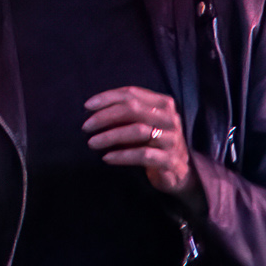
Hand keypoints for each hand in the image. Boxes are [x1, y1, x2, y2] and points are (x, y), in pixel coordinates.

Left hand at [83, 87, 200, 201]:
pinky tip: (107, 158)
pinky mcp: (170, 160)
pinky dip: (122, 155)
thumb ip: (128, 113)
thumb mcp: (145, 123)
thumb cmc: (155, 143)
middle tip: (86, 126)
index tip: (87, 106)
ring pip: (137, 131)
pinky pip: (142, 155)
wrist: (180, 172)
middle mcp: (169, 118)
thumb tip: (94, 109)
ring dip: (111, 136)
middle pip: (133, 109)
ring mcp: (171, 139)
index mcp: (163, 103)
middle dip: (106, 116)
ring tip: (92, 142)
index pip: (132, 93)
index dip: (108, 97)